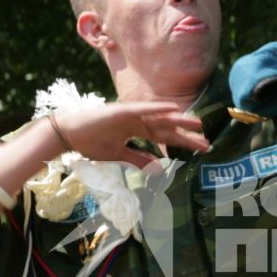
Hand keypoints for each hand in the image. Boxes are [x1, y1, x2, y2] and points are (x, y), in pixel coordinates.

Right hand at [53, 101, 207, 167]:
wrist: (68, 135)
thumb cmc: (91, 142)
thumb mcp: (118, 155)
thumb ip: (138, 159)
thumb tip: (158, 167)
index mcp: (137, 130)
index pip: (165, 137)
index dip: (183, 142)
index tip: (201, 149)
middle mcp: (137, 120)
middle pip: (167, 127)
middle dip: (186, 134)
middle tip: (207, 141)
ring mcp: (130, 114)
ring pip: (160, 117)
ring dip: (179, 119)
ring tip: (198, 123)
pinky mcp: (121, 111)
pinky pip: (143, 109)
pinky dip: (157, 108)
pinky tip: (173, 109)